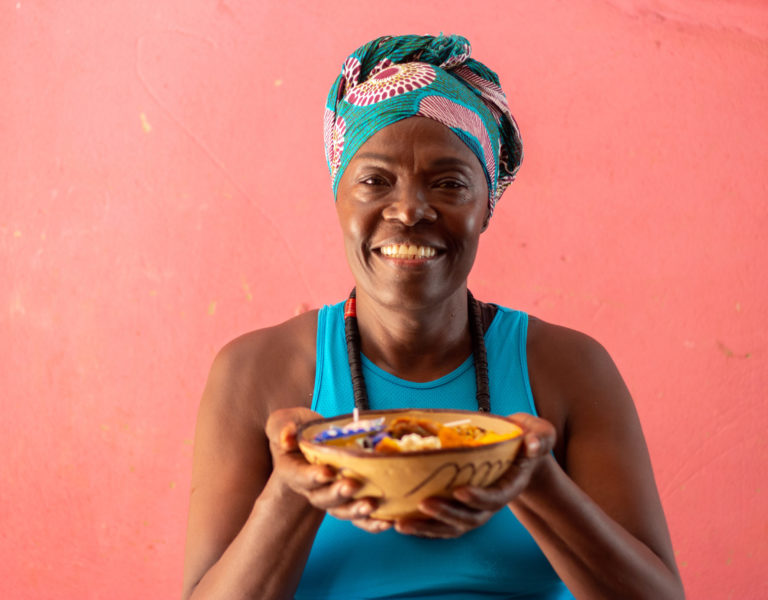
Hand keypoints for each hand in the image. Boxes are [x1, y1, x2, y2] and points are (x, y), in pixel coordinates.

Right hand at [265, 407, 391, 533]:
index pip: (300, 476)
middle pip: (322, 498)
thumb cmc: (301, 429)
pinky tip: (386, 521)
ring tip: (371, 505)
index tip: (327, 472)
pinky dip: (372, 522)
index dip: (312, 476)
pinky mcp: (350, 501)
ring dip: (356, 510)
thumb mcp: (286, 422)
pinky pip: (359, 518)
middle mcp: (312, 488)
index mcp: (294, 470)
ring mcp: (332, 497)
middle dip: (338, 493)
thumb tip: (287, 437)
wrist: (315, 440)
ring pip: (341, 510)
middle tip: (352, 485)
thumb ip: (283, 427)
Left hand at [394, 413, 555, 538]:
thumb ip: (539, 437)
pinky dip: (421, 527)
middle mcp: (491, 503)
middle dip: (446, 514)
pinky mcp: (458, 508)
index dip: (479, 497)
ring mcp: (474, 509)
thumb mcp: (539, 432)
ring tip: (401, 523)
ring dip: (427, 527)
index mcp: (509, 485)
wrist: (519, 454)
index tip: (460, 490)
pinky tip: (398, 522)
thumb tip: (531, 445)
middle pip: (469, 518)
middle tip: (424, 503)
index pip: (495, 498)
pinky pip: (440, 524)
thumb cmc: (526, 439)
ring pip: (451, 527)